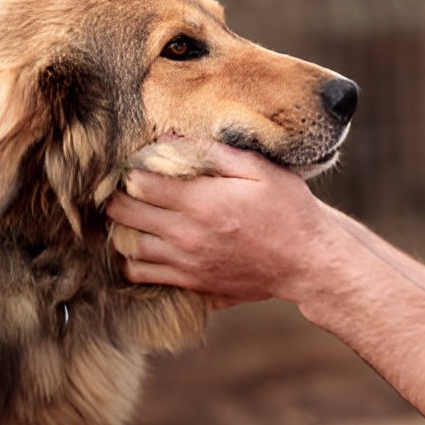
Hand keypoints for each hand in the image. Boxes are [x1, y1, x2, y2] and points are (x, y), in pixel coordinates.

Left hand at [106, 139, 339, 305]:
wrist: (308, 262)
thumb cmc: (288, 209)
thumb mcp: (259, 169)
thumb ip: (213, 153)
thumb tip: (168, 141)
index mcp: (202, 201)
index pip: (139, 183)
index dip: (129, 170)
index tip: (134, 163)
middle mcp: (187, 235)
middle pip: (125, 215)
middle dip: (117, 197)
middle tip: (123, 187)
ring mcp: (187, 263)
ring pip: (128, 246)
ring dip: (121, 228)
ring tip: (130, 214)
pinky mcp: (192, 283)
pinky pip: (143, 275)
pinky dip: (132, 261)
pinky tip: (142, 245)